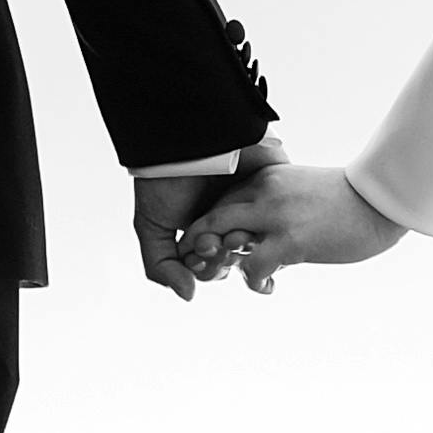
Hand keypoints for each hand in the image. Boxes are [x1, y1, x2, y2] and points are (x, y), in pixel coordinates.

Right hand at [133, 141, 281, 298]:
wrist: (183, 136)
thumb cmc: (162, 179)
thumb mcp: (150, 226)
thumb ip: (161, 267)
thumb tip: (189, 295)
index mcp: (203, 230)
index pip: (212, 266)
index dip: (207, 267)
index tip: (199, 254)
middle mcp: (229, 220)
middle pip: (238, 257)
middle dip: (225, 258)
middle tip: (216, 244)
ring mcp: (253, 204)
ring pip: (262, 241)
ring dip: (246, 245)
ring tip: (235, 235)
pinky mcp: (275, 186)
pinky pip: (282, 217)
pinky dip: (270, 227)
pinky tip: (254, 227)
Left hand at [182, 161, 408, 292]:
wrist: (382, 203)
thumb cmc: (347, 203)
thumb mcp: (300, 191)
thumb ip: (273, 207)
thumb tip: (254, 239)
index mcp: (265, 179)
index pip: (219, 203)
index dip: (211, 231)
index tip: (222, 251)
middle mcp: (263, 192)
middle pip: (210, 219)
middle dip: (202, 248)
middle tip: (215, 269)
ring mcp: (275, 215)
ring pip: (219, 240)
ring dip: (222, 266)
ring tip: (243, 277)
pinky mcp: (291, 240)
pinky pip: (251, 267)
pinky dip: (252, 282)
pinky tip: (268, 287)